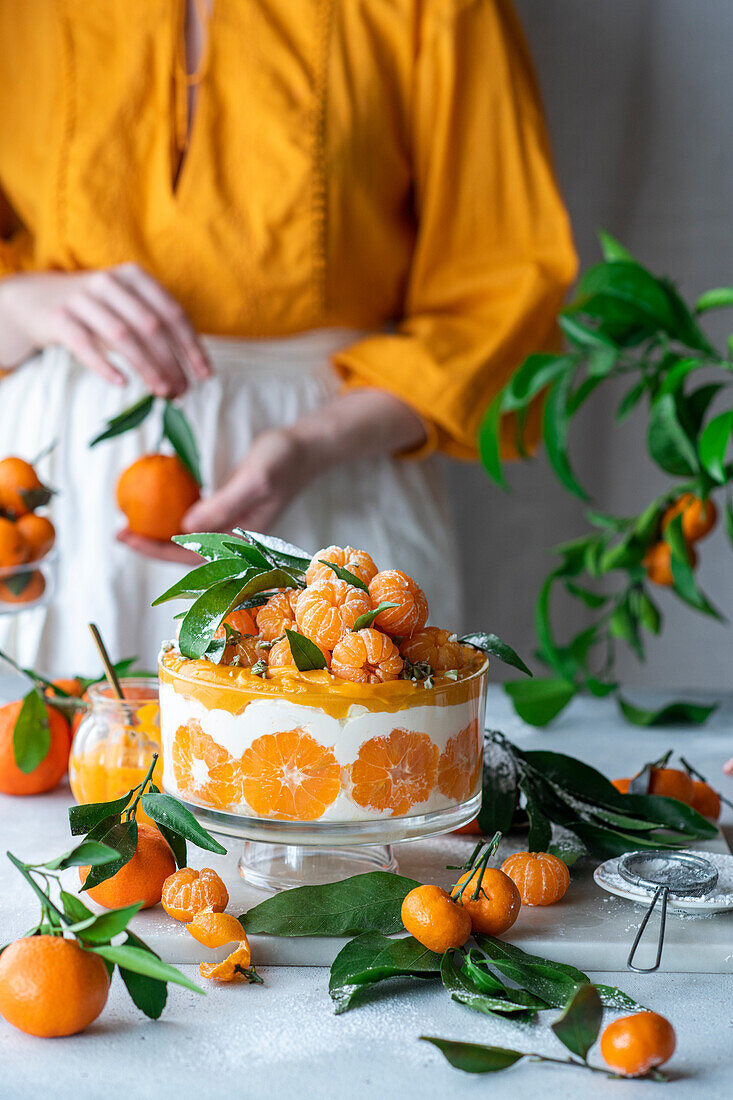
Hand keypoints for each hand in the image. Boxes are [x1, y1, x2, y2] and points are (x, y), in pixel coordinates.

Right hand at [0, 264, 211, 394]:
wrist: (37, 299)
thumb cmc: (96, 309)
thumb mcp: (127, 306)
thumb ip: (157, 328)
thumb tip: (191, 371)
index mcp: (134, 277)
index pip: (173, 313)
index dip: (192, 346)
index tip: (205, 375)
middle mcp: (110, 283)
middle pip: (151, 327)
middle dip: (173, 363)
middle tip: (184, 392)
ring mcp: (82, 299)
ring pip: (123, 337)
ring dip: (148, 368)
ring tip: (163, 393)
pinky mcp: (59, 318)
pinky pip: (86, 345)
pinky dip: (105, 366)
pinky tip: (123, 384)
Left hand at [118, 387, 426, 562]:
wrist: (306, 447)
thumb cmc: (283, 460)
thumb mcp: (254, 479)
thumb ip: (224, 504)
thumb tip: (185, 528)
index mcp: (241, 540)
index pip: (192, 556)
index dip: (156, 550)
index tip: (128, 536)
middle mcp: (235, 540)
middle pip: (186, 553)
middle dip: (151, 545)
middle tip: (118, 530)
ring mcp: (233, 527)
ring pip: (189, 540)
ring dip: (159, 534)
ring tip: (130, 522)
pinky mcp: (231, 512)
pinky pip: (196, 522)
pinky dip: (173, 517)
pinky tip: (156, 506)